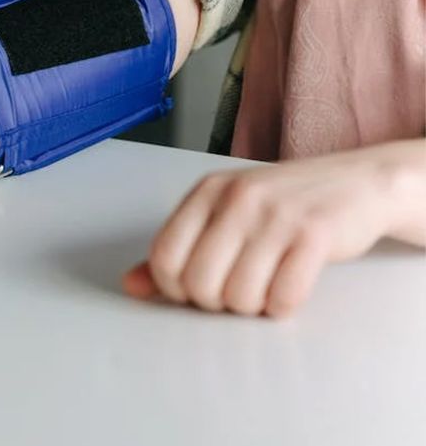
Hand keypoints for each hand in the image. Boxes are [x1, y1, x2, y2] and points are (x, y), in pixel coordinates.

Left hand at [122, 140, 425, 316]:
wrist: (357, 182)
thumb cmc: (282, 205)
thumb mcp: (223, 214)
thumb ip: (178, 249)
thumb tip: (132, 286)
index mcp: (206, 192)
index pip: (164, 256)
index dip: (174, 288)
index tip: (195, 289)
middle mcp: (237, 199)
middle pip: (198, 283)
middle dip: (214, 302)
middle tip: (236, 290)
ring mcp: (276, 215)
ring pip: (239, 295)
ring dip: (251, 306)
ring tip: (264, 286)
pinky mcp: (315, 234)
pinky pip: (283, 297)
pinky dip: (282, 306)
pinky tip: (288, 289)